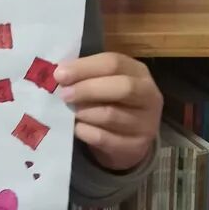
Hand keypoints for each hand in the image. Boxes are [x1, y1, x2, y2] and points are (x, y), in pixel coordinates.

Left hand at [53, 53, 161, 171]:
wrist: (127, 140)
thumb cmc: (110, 102)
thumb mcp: (103, 82)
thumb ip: (86, 74)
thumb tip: (60, 73)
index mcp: (138, 72)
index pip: (114, 63)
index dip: (84, 67)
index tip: (59, 74)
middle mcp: (149, 95)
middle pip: (122, 87)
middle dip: (87, 89)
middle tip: (64, 94)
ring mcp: (146, 123)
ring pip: (111, 114)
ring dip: (85, 112)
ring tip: (71, 111)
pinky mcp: (136, 146)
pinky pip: (105, 138)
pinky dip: (86, 132)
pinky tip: (77, 128)